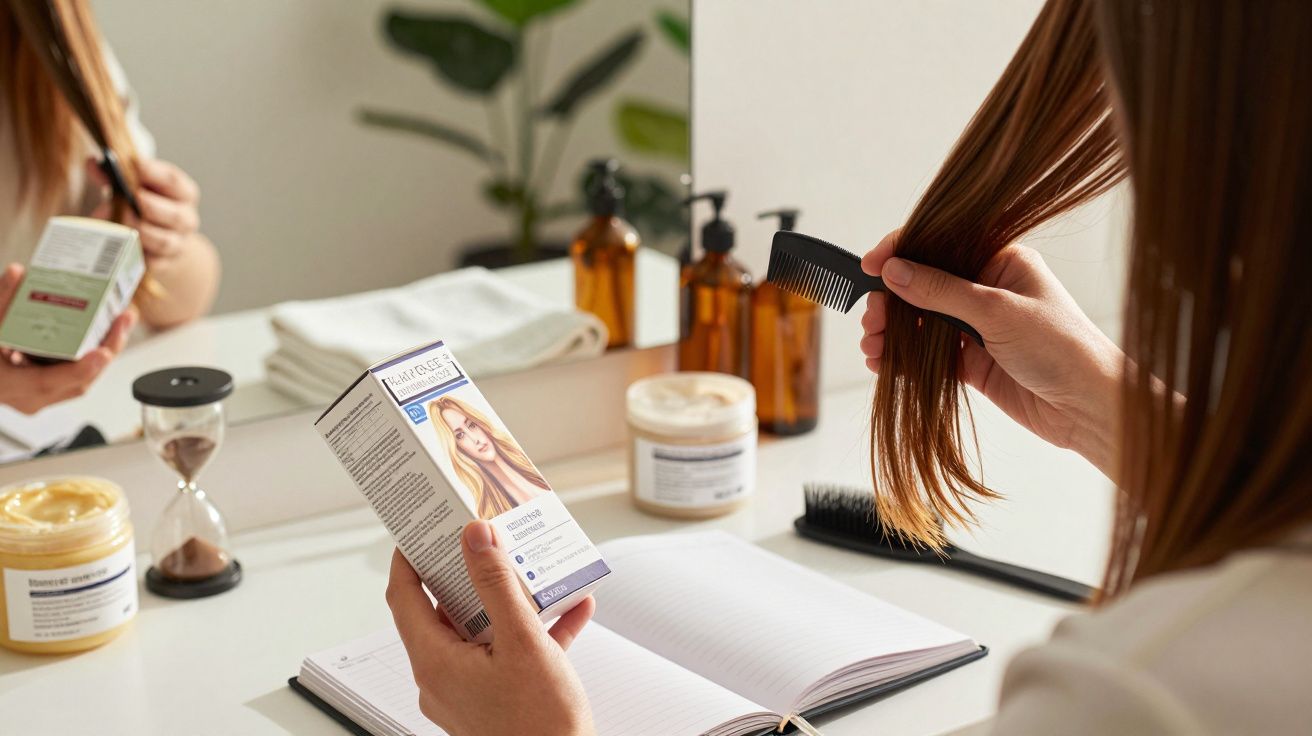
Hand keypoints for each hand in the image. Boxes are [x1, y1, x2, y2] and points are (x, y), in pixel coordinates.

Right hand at [0, 264, 135, 413]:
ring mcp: (39, 398)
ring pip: (83, 380)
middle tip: (124, 318)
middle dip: (107, 349)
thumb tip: (17, 273)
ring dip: (106, 350)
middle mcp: (27, 398)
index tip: (103, 353)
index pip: (46, 382)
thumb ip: (1, 300)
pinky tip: (108, 330)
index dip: (78, 369)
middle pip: (78, 382)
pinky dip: (94, 354)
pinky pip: (78, 376)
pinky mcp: (49, 391)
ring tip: (122, 320)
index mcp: (6, 384)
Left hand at [87, 157, 200, 264]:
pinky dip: (133, 253)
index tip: (130, 163)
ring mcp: (178, 244)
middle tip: (123, 197)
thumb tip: (93, 164)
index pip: (172, 181)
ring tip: (114, 222)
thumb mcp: (135, 187)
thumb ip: (114, 175)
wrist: (166, 238)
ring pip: (163, 241)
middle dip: (146, 205)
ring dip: (137, 230)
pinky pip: (150, 262)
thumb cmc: (147, 206)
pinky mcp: (165, 264)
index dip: (152, 172)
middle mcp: (186, 219)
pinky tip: (116, 245)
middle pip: (173, 214)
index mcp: (184, 194)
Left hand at [386, 521, 595, 735]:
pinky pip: (507, 655)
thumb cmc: (540, 726)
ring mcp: (468, 691)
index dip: (409, 559)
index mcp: (435, 663)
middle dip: (470, 574)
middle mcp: (443, 679)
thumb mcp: (522, 642)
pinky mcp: (494, 701)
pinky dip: (533, 631)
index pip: (404, 598)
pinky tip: (567, 611)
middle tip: (483, 543)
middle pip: (444, 612)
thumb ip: (497, 585)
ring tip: (531, 572)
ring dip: (508, 601)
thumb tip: (475, 539)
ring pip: (480, 631)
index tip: (422, 531)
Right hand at [860, 229, 1122, 477]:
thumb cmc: (1062, 348)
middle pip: (924, 285)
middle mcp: (987, 290)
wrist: (1090, 408)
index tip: (870, 268)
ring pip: (922, 322)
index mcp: (1001, 261)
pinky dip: (904, 360)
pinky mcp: (973, 362)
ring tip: (872, 347)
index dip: (902, 252)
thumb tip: (893, 271)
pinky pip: (928, 356)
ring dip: (893, 332)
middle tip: (872, 320)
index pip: (941, 246)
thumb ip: (941, 292)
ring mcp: (979, 327)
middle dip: (891, 301)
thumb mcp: (996, 312)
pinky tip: (884, 365)